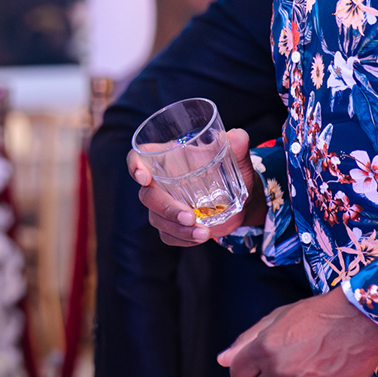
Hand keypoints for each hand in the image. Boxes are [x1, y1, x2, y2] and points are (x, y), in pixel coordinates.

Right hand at [127, 129, 264, 247]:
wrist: (243, 199)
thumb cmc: (232, 170)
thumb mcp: (237, 157)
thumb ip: (237, 144)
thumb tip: (237, 137)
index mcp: (167, 158)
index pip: (138, 157)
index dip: (134, 166)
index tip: (144, 177)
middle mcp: (160, 182)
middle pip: (147, 195)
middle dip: (166, 208)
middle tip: (190, 217)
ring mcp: (164, 206)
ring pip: (157, 219)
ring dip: (178, 229)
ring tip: (204, 232)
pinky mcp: (172, 225)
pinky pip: (167, 235)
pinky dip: (183, 239)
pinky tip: (200, 236)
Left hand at [219, 288, 377, 376]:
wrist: (363, 319)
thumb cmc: (320, 314)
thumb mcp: (279, 317)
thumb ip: (248, 340)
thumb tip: (222, 360)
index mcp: (263, 348)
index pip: (238, 375)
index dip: (250, 372)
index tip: (265, 368)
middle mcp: (279, 370)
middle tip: (288, 376)